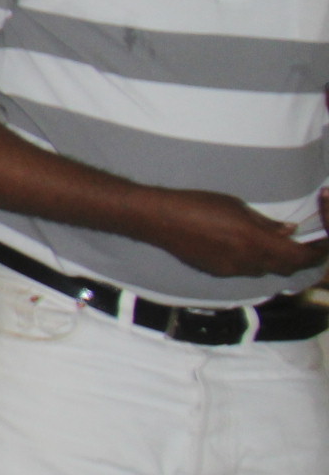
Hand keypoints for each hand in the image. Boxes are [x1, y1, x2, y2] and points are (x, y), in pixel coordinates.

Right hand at [144, 186, 328, 278]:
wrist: (161, 219)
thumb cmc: (198, 203)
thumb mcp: (238, 206)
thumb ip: (266, 223)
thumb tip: (289, 230)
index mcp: (257, 242)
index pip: (301, 256)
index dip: (318, 251)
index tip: (322, 241)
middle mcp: (248, 262)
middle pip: (287, 268)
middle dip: (300, 256)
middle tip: (303, 241)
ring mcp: (233, 270)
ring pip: (267, 269)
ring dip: (275, 257)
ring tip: (272, 239)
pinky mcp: (218, 271)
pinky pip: (246, 269)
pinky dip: (254, 258)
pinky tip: (242, 243)